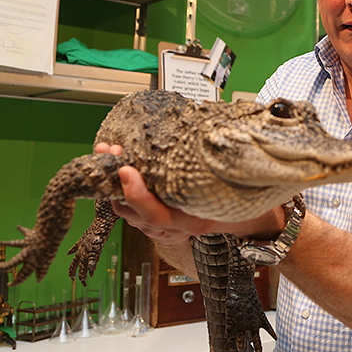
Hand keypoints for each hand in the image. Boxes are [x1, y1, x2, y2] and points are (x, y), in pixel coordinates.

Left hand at [95, 142, 286, 242]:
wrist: (243, 224)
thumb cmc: (240, 201)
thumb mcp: (234, 185)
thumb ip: (224, 164)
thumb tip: (226, 125)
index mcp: (189, 222)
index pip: (154, 213)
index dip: (136, 193)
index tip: (126, 169)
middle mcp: (170, 226)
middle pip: (131, 210)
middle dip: (116, 180)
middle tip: (110, 150)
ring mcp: (158, 224)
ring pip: (124, 208)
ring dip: (112, 180)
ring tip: (107, 149)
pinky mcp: (151, 215)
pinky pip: (128, 203)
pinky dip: (118, 183)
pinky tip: (115, 159)